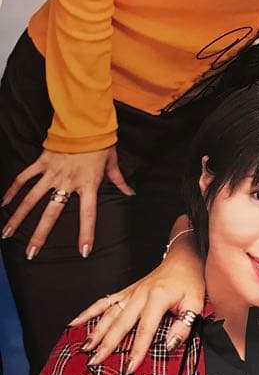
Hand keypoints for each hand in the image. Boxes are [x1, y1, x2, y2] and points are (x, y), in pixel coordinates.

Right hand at [1, 146, 133, 258]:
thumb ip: (119, 181)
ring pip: (31, 199)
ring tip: (6, 234)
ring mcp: (52, 172)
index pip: (88, 214)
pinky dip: (12, 190)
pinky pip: (24, 178)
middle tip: (31, 254)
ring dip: (18, 217)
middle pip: (51, 213)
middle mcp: (68, 182)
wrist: (85, 121)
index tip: (82, 252)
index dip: (86, 233)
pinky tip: (4, 204)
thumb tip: (130, 193)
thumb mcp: (112, 162)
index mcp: (88, 184)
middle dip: (40, 235)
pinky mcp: (41, 162)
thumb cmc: (101, 142)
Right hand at [69, 240, 204, 373]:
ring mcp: (130, 292)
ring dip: (95, 331)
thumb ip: (184, 325)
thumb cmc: (190, 281)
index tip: (128, 368)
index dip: (137, 350)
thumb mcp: (195, 303)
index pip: (145, 330)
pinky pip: (104, 301)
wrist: (183, 258)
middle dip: (107, 344)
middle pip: (120, 323)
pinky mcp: (126, 291)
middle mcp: (140, 295)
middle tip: (95, 362)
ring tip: (84, 348)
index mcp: (158, 298)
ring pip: (108, 314)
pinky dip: (89, 312)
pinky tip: (75, 322)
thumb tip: (168, 345)